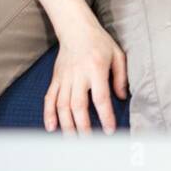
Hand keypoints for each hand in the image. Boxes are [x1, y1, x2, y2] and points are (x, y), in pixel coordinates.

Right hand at [44, 19, 127, 134]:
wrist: (76, 28)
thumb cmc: (99, 42)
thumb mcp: (117, 55)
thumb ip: (121, 77)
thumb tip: (122, 97)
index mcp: (96, 69)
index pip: (100, 97)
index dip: (105, 115)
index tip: (109, 130)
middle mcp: (78, 75)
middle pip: (78, 106)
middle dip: (83, 127)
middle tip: (89, 142)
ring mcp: (64, 78)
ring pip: (62, 105)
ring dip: (66, 125)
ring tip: (72, 140)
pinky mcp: (56, 78)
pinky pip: (50, 98)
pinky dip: (48, 114)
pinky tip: (51, 127)